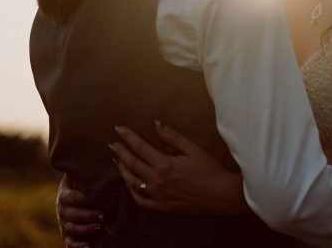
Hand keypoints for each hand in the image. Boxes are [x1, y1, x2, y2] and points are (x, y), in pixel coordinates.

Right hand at [56, 174, 105, 247]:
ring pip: (72, 229)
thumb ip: (89, 173)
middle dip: (88, 215)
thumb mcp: (85, 179)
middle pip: (71, 214)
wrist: (81, 202)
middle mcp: (62, 210)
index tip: (96, 199)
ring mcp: (64, 224)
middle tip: (103, 215)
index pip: (70, 197)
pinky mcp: (68, 237)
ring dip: (87, 229)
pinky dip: (78, 246)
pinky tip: (88, 246)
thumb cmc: (87, 187)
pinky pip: (70, 243)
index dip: (82, 199)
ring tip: (101, 228)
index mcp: (65, 194)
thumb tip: (105, 155)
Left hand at [109, 121, 248, 214]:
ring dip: (123, 169)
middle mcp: (157, 181)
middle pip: (133, 163)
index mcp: (164, 164)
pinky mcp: (162, 206)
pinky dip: (132, 191)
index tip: (118, 129)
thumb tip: (157, 124)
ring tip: (117, 160)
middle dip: (120, 151)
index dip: (128, 137)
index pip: (140, 147)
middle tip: (112, 143)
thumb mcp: (193, 149)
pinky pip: (141, 200)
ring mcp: (157, 195)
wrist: (220, 195)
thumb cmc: (209, 170)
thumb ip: (173, 137)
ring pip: (133, 182)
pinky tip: (129, 183)